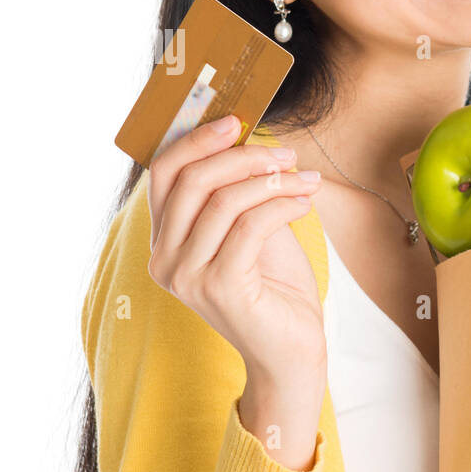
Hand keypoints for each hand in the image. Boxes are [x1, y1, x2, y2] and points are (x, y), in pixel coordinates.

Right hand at [146, 115, 326, 392]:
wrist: (291, 351)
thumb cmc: (275, 289)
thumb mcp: (253, 229)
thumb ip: (240, 191)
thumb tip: (248, 138)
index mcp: (165, 241)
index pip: (164, 174)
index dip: (196, 139)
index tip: (236, 120)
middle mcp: (165, 260)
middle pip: (191, 180)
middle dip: (242, 156)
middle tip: (286, 154)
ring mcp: (187, 276)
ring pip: (224, 200)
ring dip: (273, 181)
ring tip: (307, 180)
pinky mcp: (220, 288)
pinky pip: (250, 225)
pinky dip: (282, 205)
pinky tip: (305, 203)